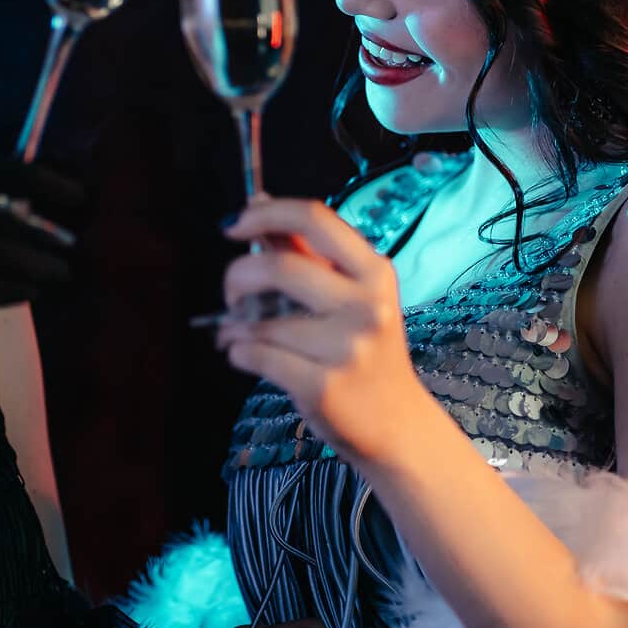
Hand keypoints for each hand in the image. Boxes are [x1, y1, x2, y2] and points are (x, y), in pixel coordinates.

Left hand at [214, 197, 431, 470]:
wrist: (397, 424)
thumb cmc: (364, 351)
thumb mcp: (350, 296)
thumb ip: (306, 251)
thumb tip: (258, 202)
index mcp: (373, 272)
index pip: (314, 218)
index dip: (265, 214)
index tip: (233, 226)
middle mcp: (366, 305)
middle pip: (279, 267)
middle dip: (237, 276)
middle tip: (231, 294)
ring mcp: (346, 347)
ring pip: (260, 318)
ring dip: (233, 324)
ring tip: (234, 332)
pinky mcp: (323, 386)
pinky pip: (255, 354)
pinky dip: (237, 351)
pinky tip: (243, 354)